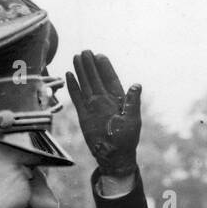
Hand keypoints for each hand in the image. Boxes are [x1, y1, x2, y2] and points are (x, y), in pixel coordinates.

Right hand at [66, 50, 141, 174]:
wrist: (113, 156)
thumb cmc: (126, 140)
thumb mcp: (133, 120)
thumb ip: (133, 102)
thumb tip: (136, 85)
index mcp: (118, 100)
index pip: (110, 78)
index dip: (105, 67)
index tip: (100, 55)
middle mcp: (104, 100)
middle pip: (96, 78)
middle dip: (90, 65)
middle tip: (85, 51)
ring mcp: (93, 106)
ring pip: (85, 84)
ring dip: (81, 71)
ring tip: (76, 57)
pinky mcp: (83, 114)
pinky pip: (77, 97)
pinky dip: (73, 86)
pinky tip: (69, 75)